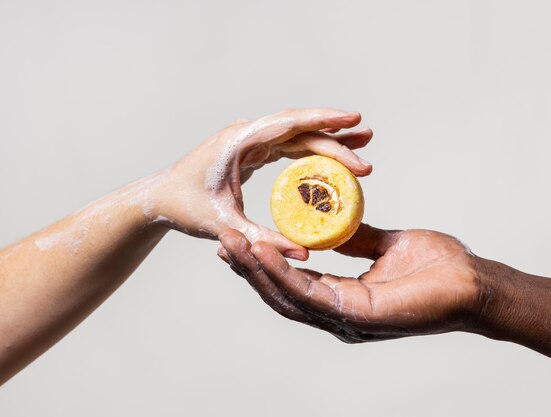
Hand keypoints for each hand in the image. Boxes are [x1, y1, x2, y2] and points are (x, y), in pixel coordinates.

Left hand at [146, 108, 372, 259]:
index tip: (352, 120)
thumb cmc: (186, 207)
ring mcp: (250, 140)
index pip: (289, 124)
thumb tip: (304, 254)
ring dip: (328, 137)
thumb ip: (264, 240)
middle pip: (299, 127)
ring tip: (361, 142)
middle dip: (334, 132)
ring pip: (297, 133)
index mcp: (239, 141)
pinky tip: (332, 157)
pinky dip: (312, 150)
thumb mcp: (225, 227)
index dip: (322, 120)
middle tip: (367, 138)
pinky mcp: (252, 151)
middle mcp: (246, 134)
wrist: (160, 198)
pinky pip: (289, 146)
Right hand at [218, 224, 479, 342]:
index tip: (242, 238)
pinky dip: (282, 274)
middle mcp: (338, 315)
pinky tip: (262, 251)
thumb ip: (356, 240)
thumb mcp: (386, 245)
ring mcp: (346, 320)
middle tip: (222, 241)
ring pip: (287, 297)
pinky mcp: (357, 317)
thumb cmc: (438, 267)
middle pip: (281, 294)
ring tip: (231, 243)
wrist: (473, 282)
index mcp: (344, 299)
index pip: (293, 285)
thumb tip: (332, 222)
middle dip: (249, 268)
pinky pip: (309, 294)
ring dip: (256, 270)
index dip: (264, 265)